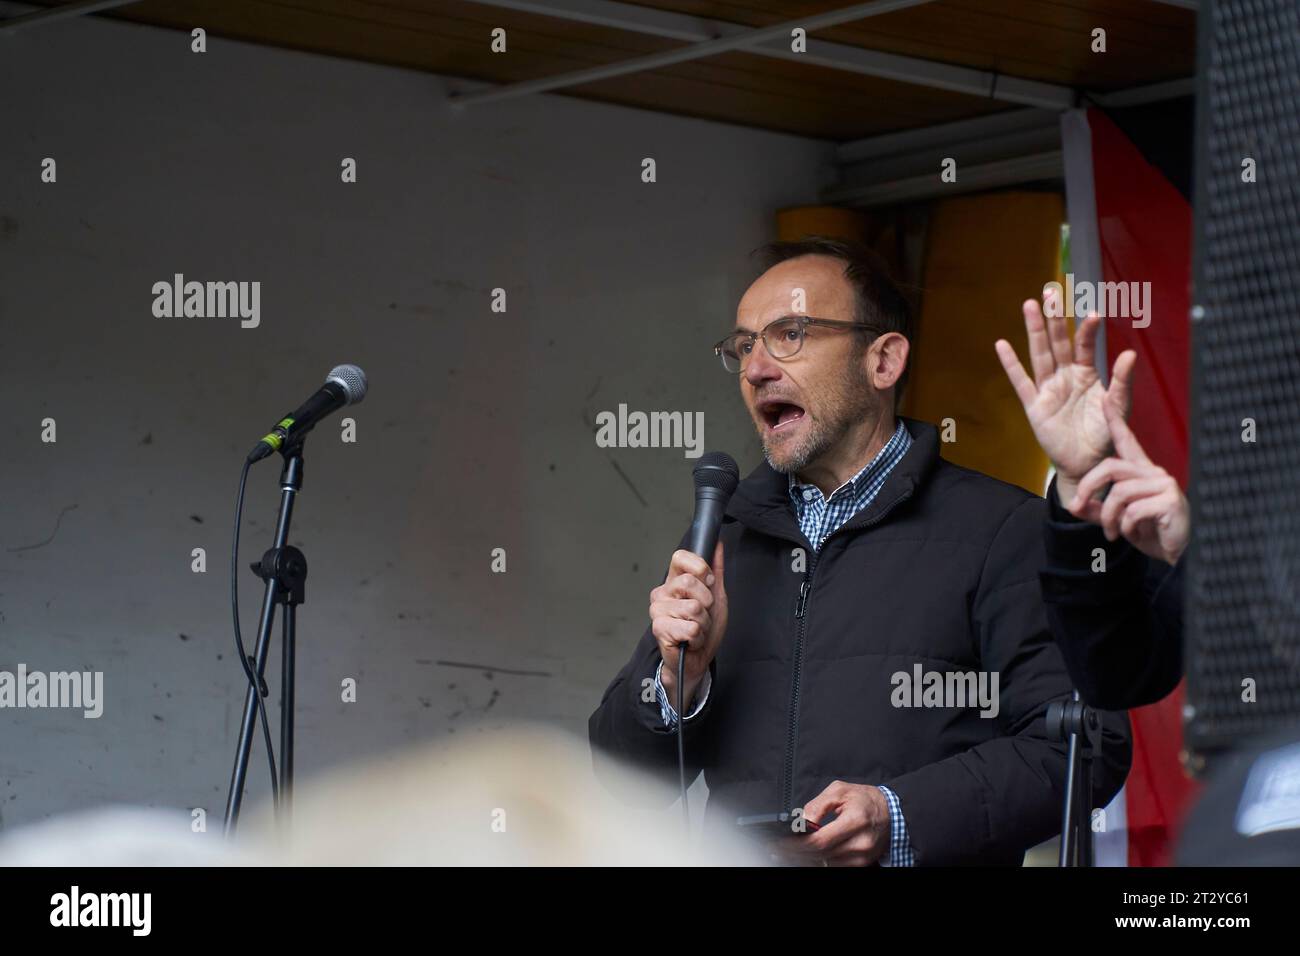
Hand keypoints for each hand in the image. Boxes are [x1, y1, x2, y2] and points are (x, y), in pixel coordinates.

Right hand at [650, 542, 726, 715]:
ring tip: (697, 629)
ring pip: (693, 607)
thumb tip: (717, 544)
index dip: (699, 568)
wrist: (698, 659)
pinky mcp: (660, 629)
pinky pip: (691, 627)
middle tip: (703, 613)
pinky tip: (691, 640)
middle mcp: (662, 593)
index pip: (680, 557)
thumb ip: (716, 570)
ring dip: (704, 622)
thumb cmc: (705, 628)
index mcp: (674, 581)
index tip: (708, 583)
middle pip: (688, 582)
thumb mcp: (716, 596)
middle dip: (706, 601)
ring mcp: (658, 611)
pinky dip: (698, 636)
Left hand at [777, 781, 890, 866]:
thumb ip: (817, 805)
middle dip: (797, 851)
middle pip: (821, 854)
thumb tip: (802, 821)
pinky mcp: (863, 863)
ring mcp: (863, 856)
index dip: (797, 844)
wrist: (891, 812)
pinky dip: (822, 860)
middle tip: (779, 848)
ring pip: (827, 862)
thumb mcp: (839, 791)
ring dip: (808, 857)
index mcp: (855, 821)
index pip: (820, 840)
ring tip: (793, 850)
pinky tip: (811, 853)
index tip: (781, 843)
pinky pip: (836, 865)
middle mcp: (861, 842)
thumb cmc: (865, 799)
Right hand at [995, 297, 1135, 506]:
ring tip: (1030, 305)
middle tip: (1050, 291)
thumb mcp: (1118, 408)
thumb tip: (1129, 354)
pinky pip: (1021, 382)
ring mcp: (1048, 390)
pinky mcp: (1034, 407)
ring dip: (1034, 330)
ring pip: (1040, 354)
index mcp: (1087, 375)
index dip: (1087, 330)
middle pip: (1057, 342)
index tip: (1093, 313)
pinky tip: (1002, 345)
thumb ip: (1122, 382)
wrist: (1090, 464)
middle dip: (1054, 317)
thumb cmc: (1106, 435)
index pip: (1085, 347)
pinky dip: (1011, 364)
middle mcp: (1065, 377)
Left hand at [1068, 400, 1189, 565]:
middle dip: (1087, 487)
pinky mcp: (1170, 500)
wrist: (1179, 556)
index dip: (1115, 420)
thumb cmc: (1152, 534)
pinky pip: (1133, 510)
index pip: (1127, 441)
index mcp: (1142, 473)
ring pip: (1120, 492)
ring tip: (1112, 532)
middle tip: (1079, 506)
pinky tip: (1134, 535)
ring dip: (1108, 516)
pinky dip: (1125, 526)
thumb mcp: (1117, 521)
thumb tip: (1073, 505)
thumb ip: (1096, 510)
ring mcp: (1164, 485)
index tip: (1105, 398)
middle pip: (1110, 467)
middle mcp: (1154, 473)